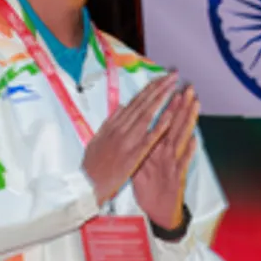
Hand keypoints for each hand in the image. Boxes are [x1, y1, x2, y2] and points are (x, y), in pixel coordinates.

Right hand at [81, 73, 177, 204]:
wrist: (86, 185)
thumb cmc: (92, 166)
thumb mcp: (97, 140)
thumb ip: (110, 123)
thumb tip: (122, 107)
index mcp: (112, 125)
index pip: (134, 103)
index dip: (149, 89)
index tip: (161, 79)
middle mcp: (120, 129)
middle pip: (142, 104)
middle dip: (159, 88)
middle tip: (173, 75)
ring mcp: (127, 141)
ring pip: (147, 115)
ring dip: (161, 100)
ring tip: (174, 87)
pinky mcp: (133, 155)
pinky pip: (150, 138)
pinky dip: (160, 125)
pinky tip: (171, 114)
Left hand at [133, 83, 199, 230]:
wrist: (157, 212)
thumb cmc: (150, 188)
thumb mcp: (141, 164)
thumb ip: (141, 146)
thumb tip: (133, 129)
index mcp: (157, 149)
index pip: (163, 122)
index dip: (166, 105)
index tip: (169, 87)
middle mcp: (168, 153)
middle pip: (175, 126)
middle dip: (181, 106)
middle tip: (189, 88)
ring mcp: (173, 164)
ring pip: (181, 139)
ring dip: (189, 122)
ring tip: (195, 104)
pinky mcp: (176, 178)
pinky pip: (182, 163)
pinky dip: (188, 152)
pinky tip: (195, 139)